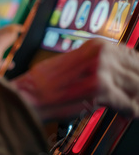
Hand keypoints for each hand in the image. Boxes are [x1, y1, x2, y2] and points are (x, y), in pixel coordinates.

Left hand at [0, 24, 21, 92]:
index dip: (11, 29)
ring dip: (8, 49)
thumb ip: (3, 40)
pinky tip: (11, 65)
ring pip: (0, 51)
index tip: (22, 28)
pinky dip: (6, 63)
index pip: (2, 32)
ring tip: (16, 48)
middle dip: (10, 37)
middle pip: (1, 40)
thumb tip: (14, 30)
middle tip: (19, 35)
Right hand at [11, 38, 138, 121]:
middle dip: (137, 85)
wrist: (30, 94)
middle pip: (137, 70)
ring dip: (135, 98)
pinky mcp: (102, 91)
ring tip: (131, 104)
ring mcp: (103, 71)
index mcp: (97, 45)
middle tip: (134, 94)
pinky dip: (130, 111)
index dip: (135, 70)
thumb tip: (120, 73)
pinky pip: (130, 105)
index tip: (134, 78)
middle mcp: (102, 54)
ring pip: (137, 87)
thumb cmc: (46, 81)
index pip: (132, 55)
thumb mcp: (77, 62)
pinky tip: (126, 113)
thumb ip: (100, 64)